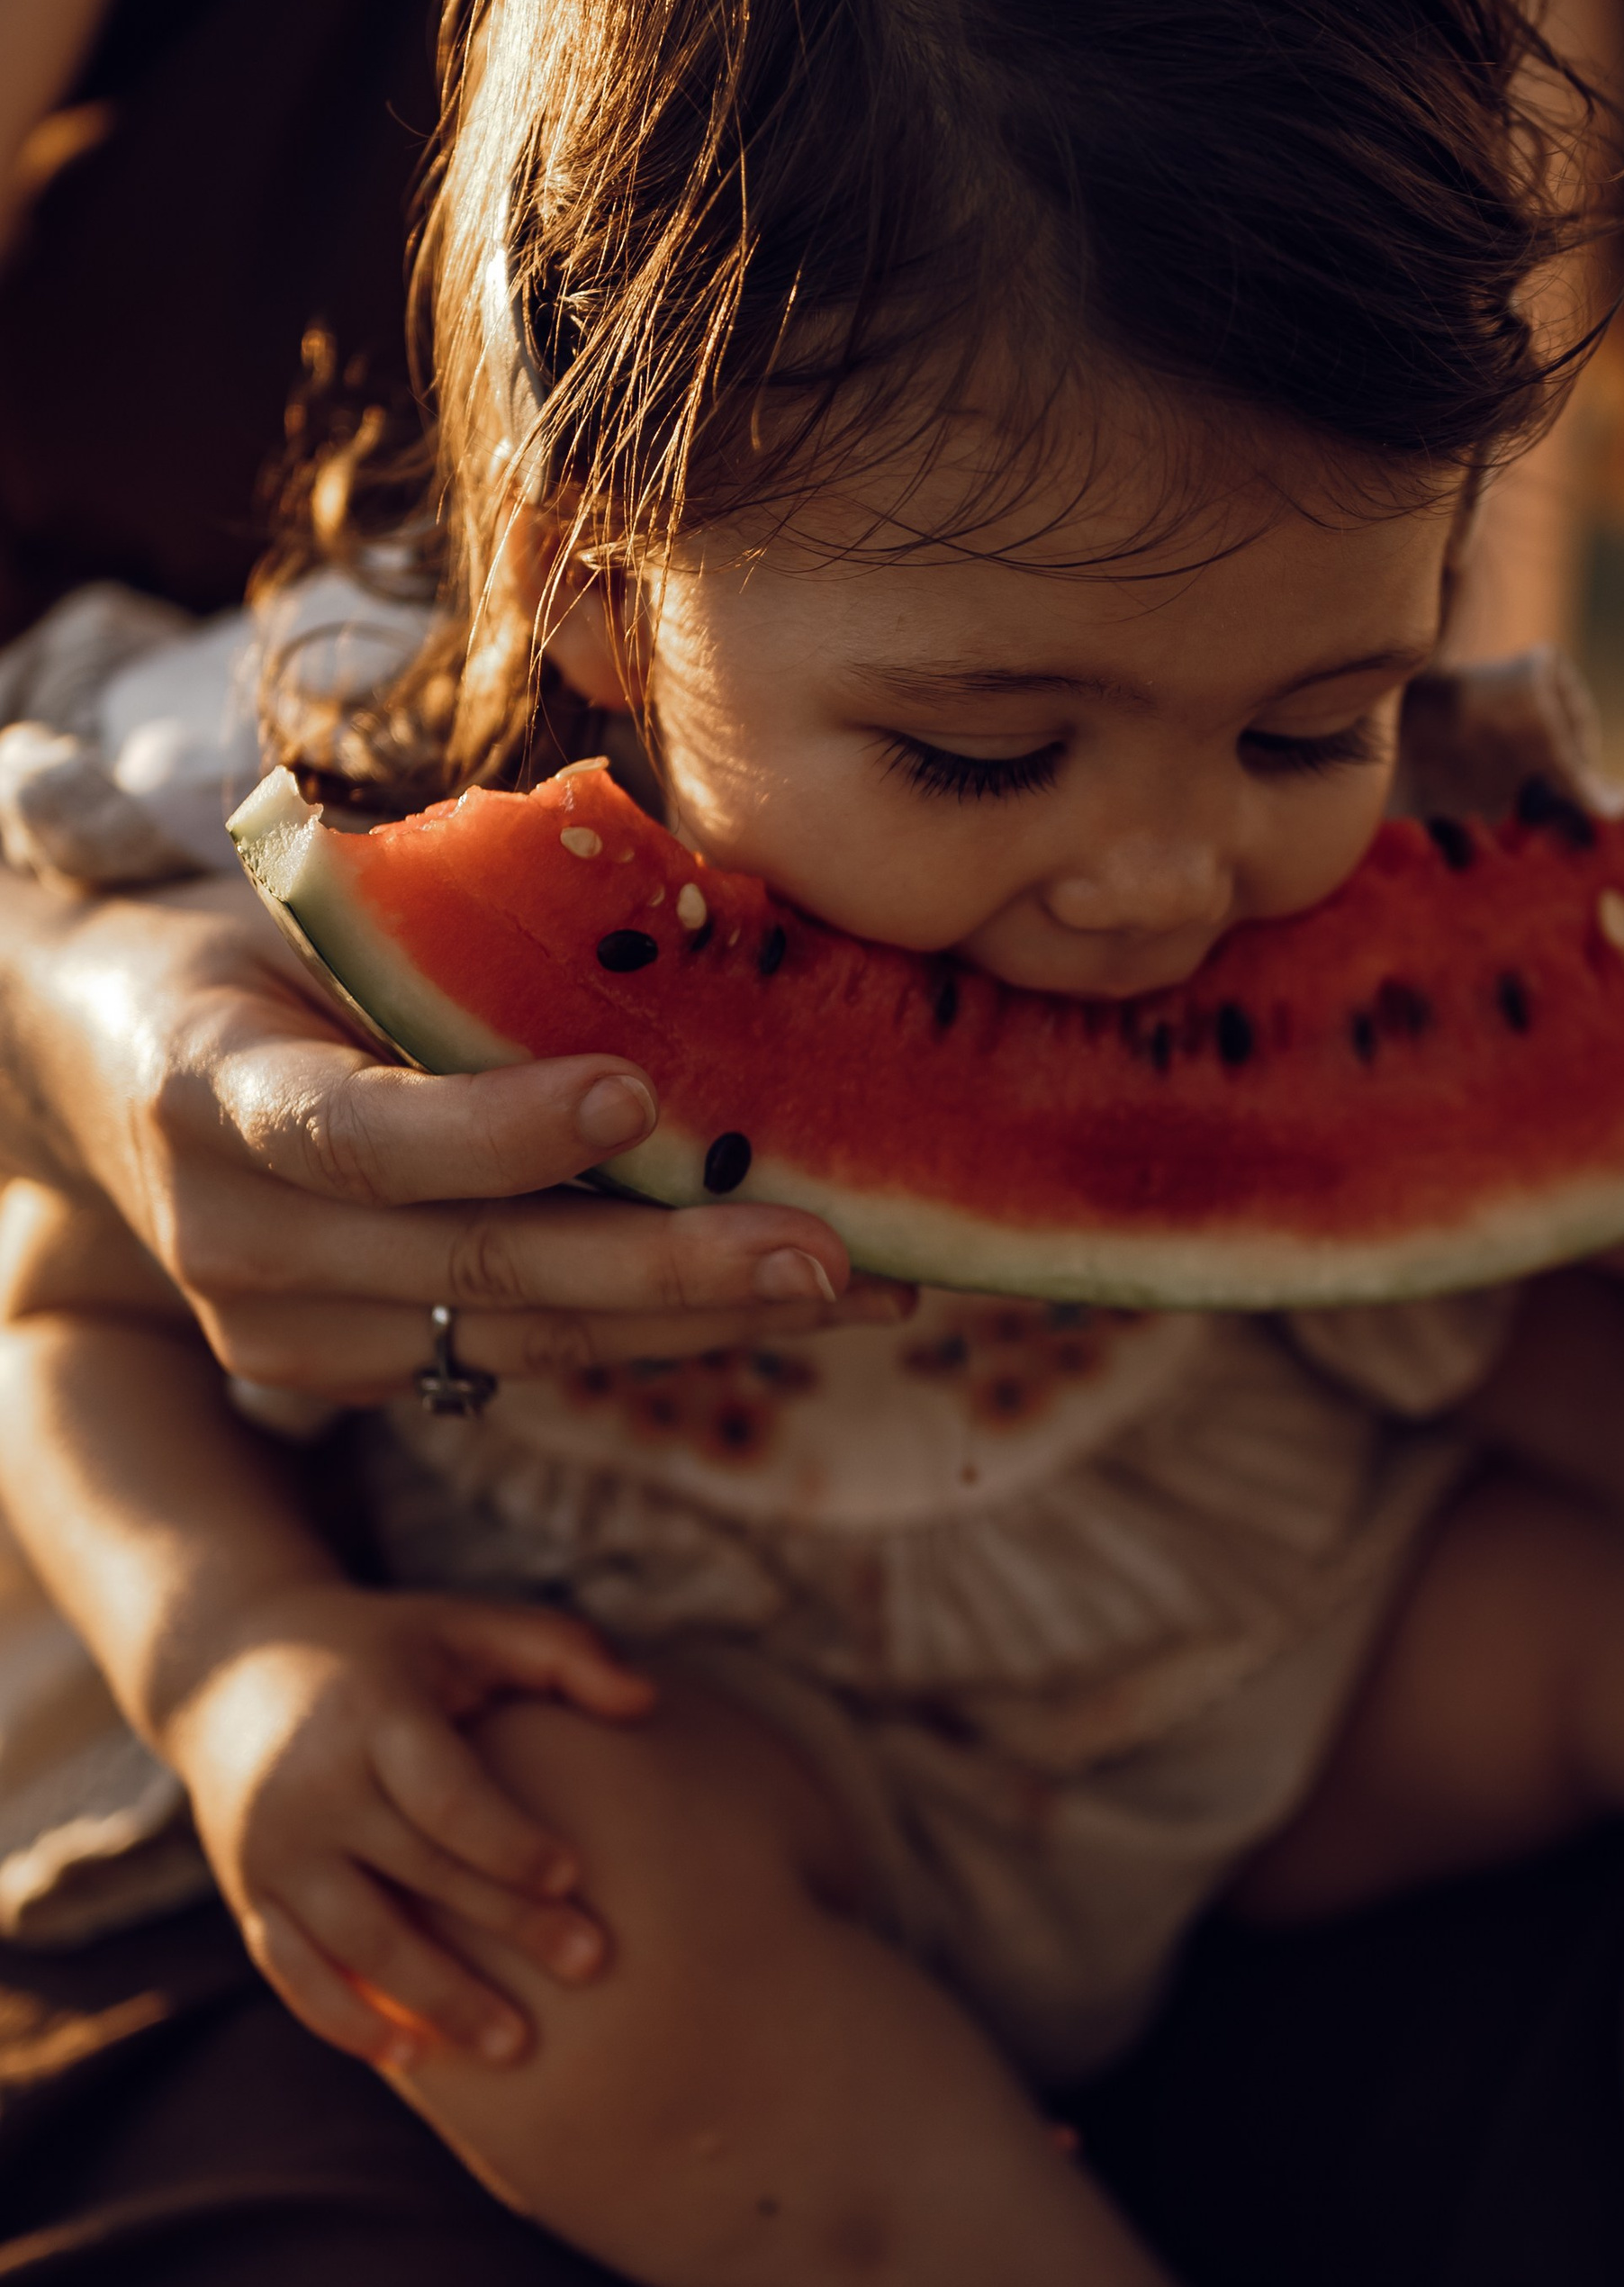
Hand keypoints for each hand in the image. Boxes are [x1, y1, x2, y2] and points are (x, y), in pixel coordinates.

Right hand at [10, 867, 915, 1395]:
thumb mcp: (312, 916)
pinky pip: (522, 1362)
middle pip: (473, 1266)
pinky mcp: (350, 1383)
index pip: (358, 1136)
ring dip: (701, 1317)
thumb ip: (446, 935)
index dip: (497, 1129)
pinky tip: (780, 1303)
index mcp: (208, 1094)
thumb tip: (681, 904)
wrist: (104, 1077)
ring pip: (522, 1338)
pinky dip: (657, 1333)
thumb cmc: (247, 958)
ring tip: (856, 1284)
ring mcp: (287, 1335)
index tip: (636, 1093)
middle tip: (829, 1249)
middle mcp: (236, 1240)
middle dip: (668, 1265)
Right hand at [163, 1584, 654, 2061]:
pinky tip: (413, 2058)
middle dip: (506, 1926)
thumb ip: (560, 1651)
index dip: (506, 1841)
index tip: (574, 1875)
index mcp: (374, 1717)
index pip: (443, 1793)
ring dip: (435, 1998)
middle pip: (416, 1873)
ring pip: (356, 1940)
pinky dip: (345, 2020)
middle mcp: (313, 1788)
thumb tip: (647, 1701)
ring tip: (516, 2046)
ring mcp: (273, 1849)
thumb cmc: (389, 1652)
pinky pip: (292, 1972)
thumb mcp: (464, 1626)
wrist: (230, 1670)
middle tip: (591, 1963)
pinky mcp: (250, 1893)